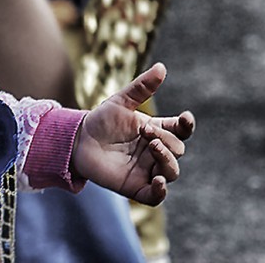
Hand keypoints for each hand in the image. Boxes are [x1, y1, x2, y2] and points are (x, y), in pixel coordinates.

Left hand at [71, 63, 195, 205]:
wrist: (78, 140)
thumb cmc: (101, 119)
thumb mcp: (121, 101)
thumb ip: (141, 87)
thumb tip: (162, 67)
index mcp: (156, 130)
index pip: (181, 130)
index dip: (186, 125)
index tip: (185, 118)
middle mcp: (155, 151)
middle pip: (178, 150)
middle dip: (167, 141)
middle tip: (145, 133)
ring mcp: (147, 170)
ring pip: (172, 171)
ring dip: (167, 160)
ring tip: (152, 147)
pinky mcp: (136, 187)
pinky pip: (156, 196)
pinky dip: (161, 190)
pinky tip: (158, 181)